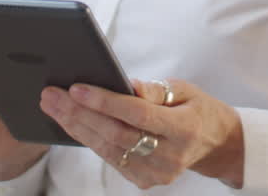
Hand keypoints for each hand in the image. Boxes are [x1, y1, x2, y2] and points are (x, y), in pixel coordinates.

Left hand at [40, 78, 244, 188]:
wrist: (215, 144)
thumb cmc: (197, 109)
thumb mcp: (184, 90)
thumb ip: (154, 90)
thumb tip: (125, 86)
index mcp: (184, 129)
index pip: (138, 114)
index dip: (105, 102)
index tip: (76, 88)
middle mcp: (171, 156)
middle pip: (116, 134)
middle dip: (79, 113)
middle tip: (52, 95)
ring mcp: (157, 173)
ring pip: (108, 150)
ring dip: (76, 127)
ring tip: (53, 106)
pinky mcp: (145, 181)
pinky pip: (111, 159)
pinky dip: (89, 140)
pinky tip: (71, 123)